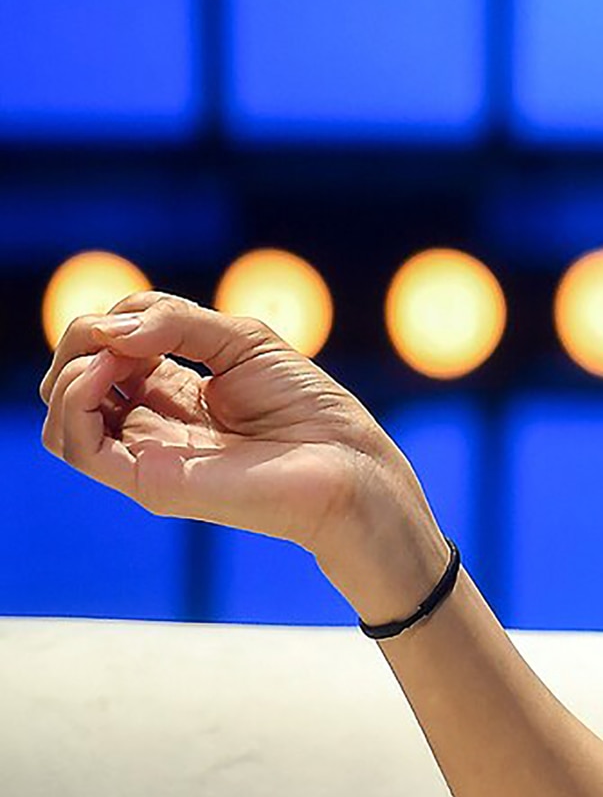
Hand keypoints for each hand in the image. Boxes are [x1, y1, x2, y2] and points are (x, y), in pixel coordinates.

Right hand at [35, 289, 423, 561]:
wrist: (346, 463)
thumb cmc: (308, 406)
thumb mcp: (242, 340)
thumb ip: (175, 322)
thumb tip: (108, 330)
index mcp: (172, 390)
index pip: (109, 347)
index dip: (116, 319)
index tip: (155, 316)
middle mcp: (151, 424)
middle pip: (74, 380)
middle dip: (82, 340)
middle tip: (119, 332)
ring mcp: (146, 454)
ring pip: (62, 418)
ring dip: (70, 369)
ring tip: (112, 355)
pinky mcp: (147, 481)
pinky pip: (78, 445)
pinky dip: (75, 400)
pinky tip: (105, 372)